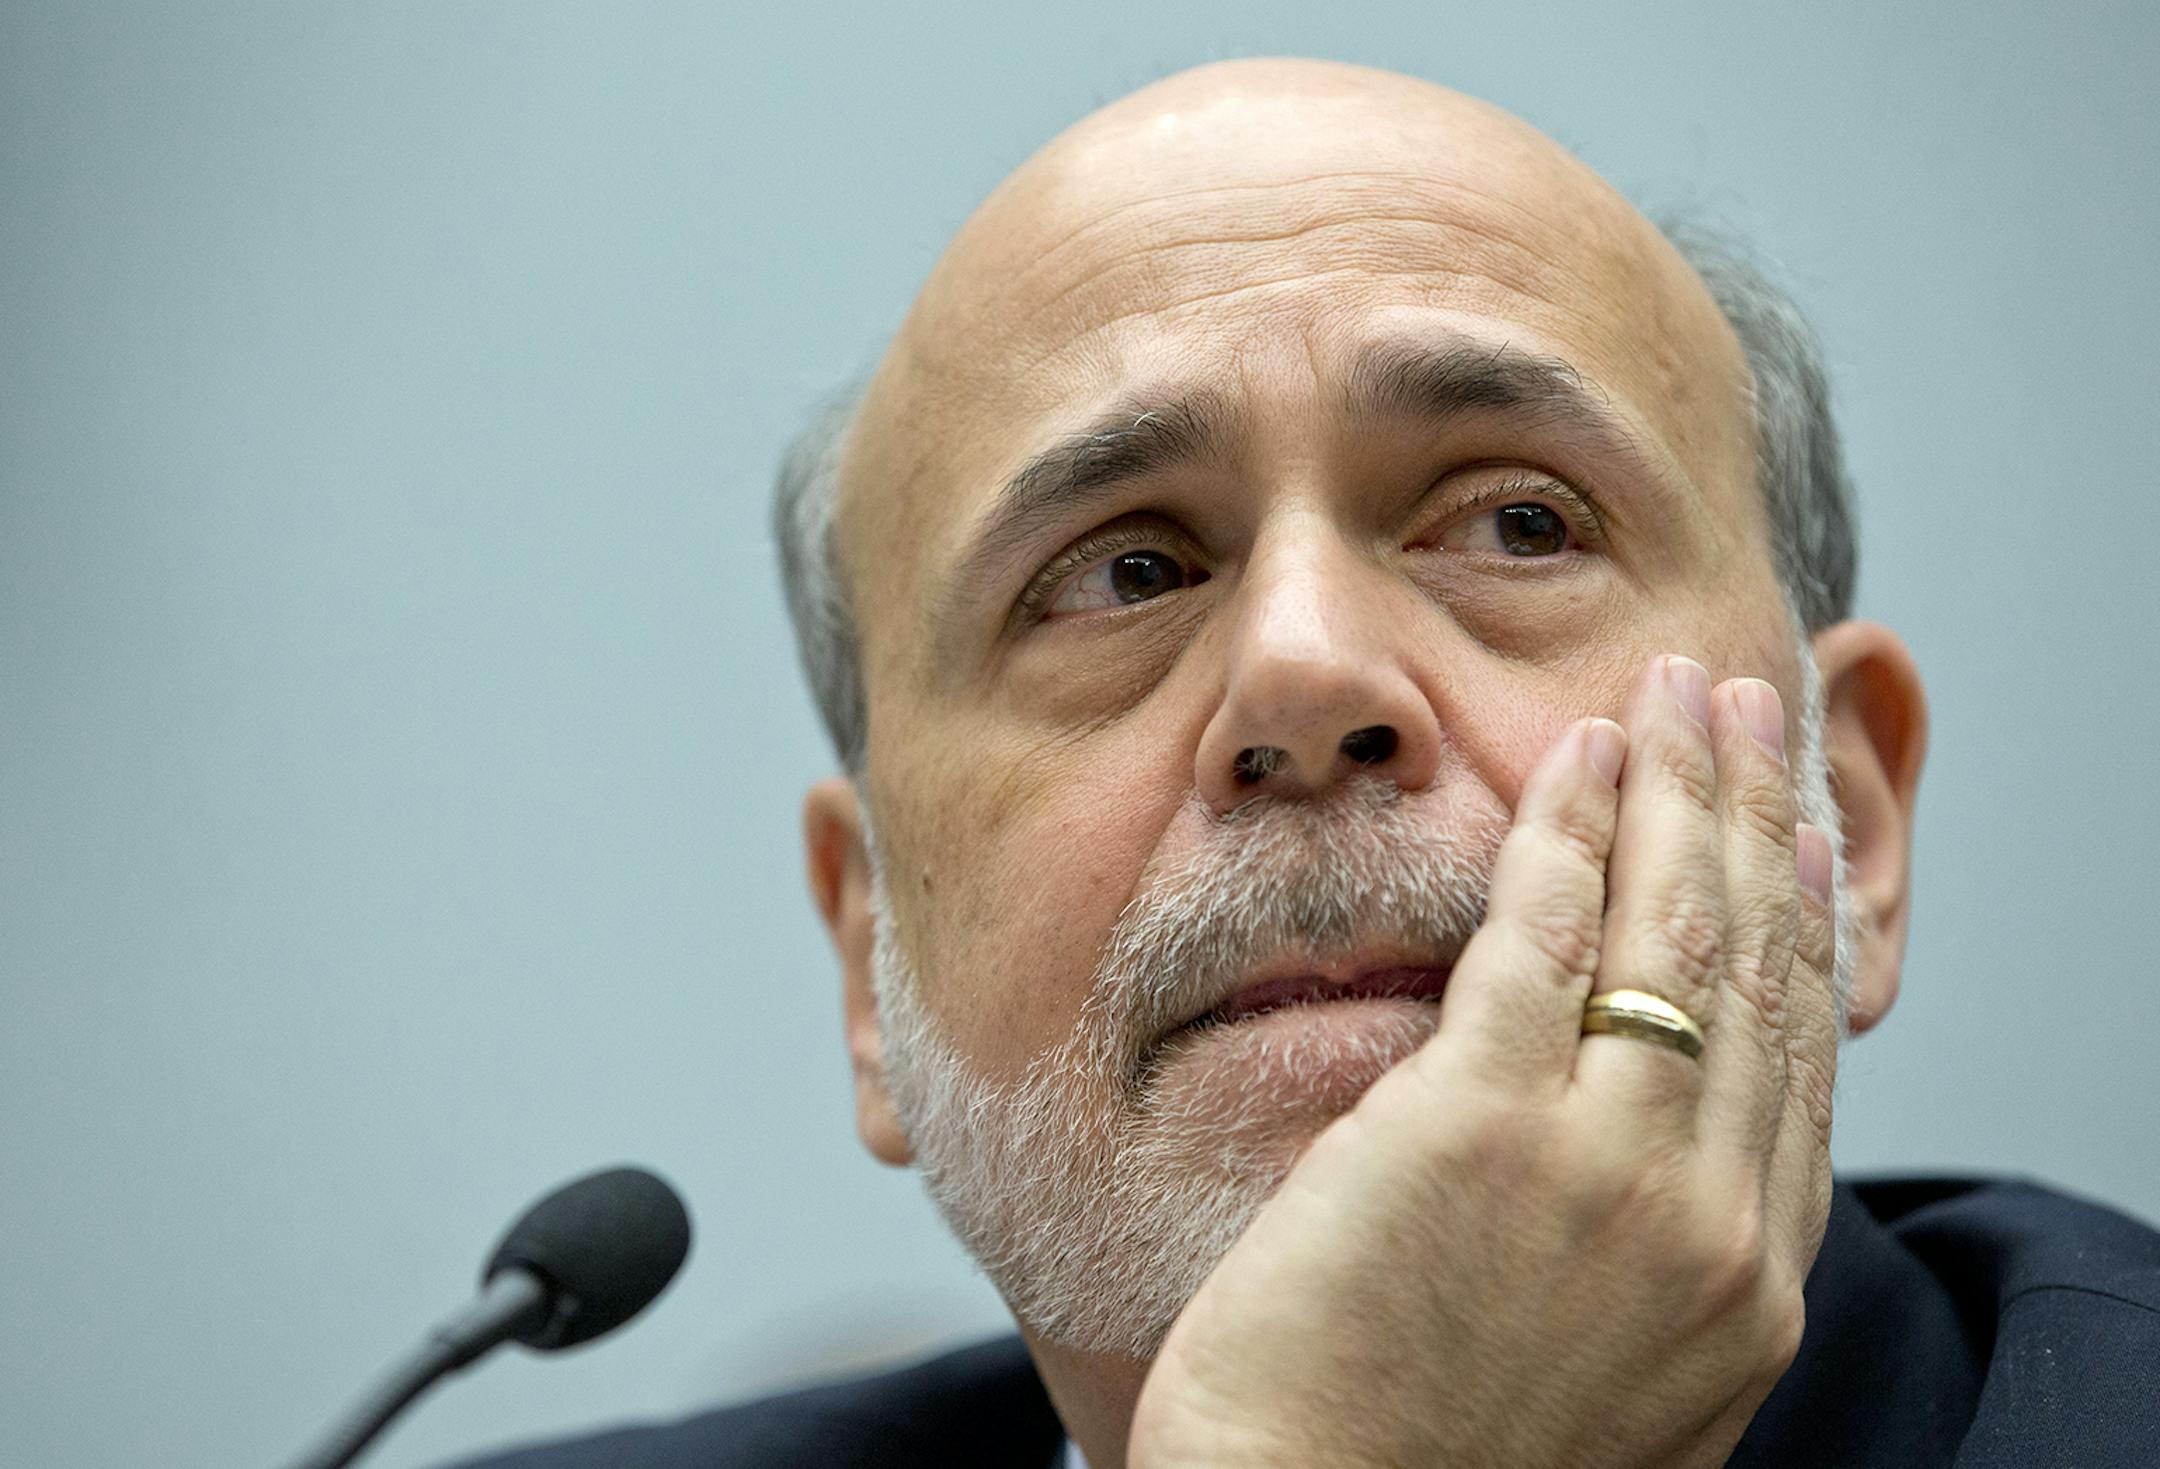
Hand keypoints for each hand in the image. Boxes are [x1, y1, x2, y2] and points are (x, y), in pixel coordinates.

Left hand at [1126, 655, 1839, 1468]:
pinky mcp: (1477, 1126)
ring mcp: (1604, 1173)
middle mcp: (1706, 1227)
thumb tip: (1645, 1157)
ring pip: (1672, 931)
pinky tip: (1577, 754)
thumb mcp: (1600, 1375)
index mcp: (1742, 1294)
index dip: (1802, 929)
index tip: (1800, 843)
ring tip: (1686, 694)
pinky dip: (1565, 828)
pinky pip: (1538, 934)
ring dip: (1684, 791)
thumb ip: (1645, 1261)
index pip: (1797, 1066)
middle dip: (1759, 822)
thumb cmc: (1416, 1467)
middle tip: (1755, 715)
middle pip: (1756, 972)